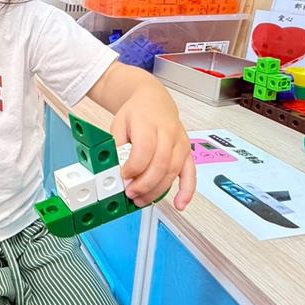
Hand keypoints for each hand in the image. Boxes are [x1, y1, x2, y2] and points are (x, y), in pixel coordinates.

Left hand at [111, 92, 195, 210]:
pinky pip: (191, 174)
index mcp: (148, 123)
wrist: (154, 101)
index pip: (144, 150)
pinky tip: (180, 203)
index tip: (123, 177)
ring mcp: (180, 143)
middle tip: (131, 193)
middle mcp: (168, 133)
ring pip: (172, 172)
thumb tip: (113, 170)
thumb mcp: (118, 124)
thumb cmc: (136, 113)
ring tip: (142, 200)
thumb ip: (117, 146)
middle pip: (160, 164)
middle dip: (144, 184)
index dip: (133, 168)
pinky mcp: (187, 152)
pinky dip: (187, 191)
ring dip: (157, 191)